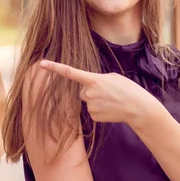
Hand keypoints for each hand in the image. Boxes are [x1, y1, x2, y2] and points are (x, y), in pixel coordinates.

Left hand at [39, 60, 161, 127]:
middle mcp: (88, 92)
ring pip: (88, 102)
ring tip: (112, 101)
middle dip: (91, 91)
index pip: (70, 72)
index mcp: (93, 79)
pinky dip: (100, 110)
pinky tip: (111, 109)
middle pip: (82, 91)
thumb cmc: (127, 89)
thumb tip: (88, 89)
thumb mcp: (113, 77)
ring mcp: (90, 106)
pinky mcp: (94, 117)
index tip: (41, 64)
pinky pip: (92, 111)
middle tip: (108, 93)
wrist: (138, 107)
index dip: (54, 67)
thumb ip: (97, 80)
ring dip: (97, 101)